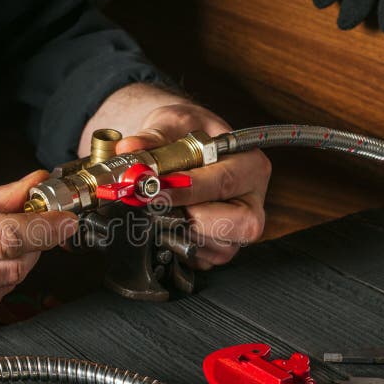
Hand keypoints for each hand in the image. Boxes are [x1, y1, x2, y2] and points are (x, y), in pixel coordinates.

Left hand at [115, 103, 270, 270]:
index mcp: (250, 165)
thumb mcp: (171, 123)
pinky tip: (164, 226)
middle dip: (190, 218)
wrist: (181, 147)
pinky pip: (203, 260)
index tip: (155, 190)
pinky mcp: (221, 248)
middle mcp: (252, 200)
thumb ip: (152, 137)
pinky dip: (179, 246)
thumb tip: (130, 148)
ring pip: (219, 248)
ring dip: (181, 233)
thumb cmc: (185, 134)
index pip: (223, 182)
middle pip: (236, 223)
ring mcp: (239, 229)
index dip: (187, 190)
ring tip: (157, 213)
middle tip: (158, 206)